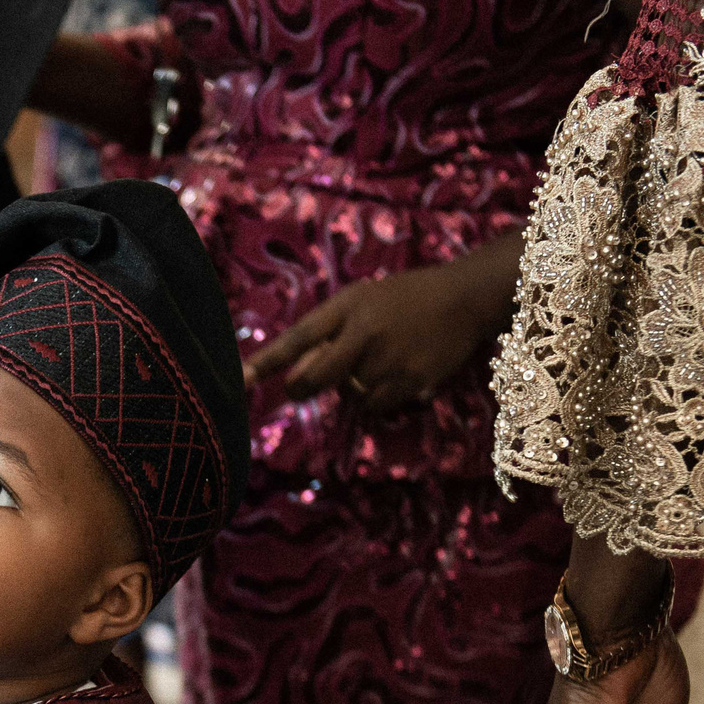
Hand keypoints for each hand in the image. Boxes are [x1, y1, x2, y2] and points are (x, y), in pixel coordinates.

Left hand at [243, 257, 506, 414]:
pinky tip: (395, 374)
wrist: (464, 298)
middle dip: (303, 387)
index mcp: (348, 308)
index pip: (298, 337)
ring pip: (349, 396)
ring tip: (375, 361)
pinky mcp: (413, 382)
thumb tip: (293, 374)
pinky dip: (378, 398)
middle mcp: (366, 334)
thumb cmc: (402, 297)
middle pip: (316, 379)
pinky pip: (377, 406)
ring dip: (352, 388)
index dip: (267, 361)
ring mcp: (390, 360)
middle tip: (302, 385)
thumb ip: (325, 331)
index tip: (240, 380)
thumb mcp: (359, 299)